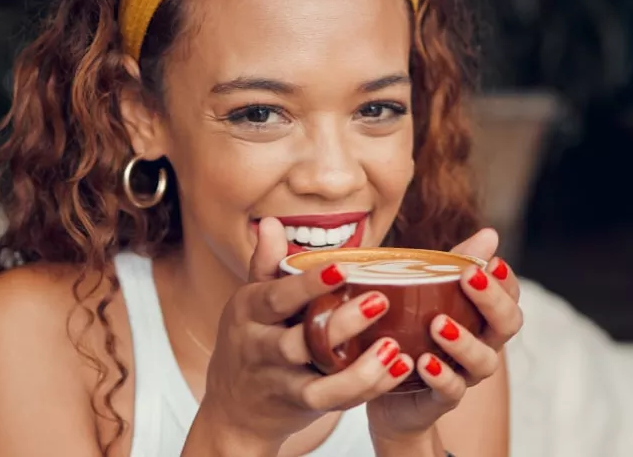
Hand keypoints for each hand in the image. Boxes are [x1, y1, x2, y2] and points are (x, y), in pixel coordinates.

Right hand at [200, 218, 410, 451]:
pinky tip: (397, 368)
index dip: (307, 284)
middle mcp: (261, 349)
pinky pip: (335, 402)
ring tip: (394, 347)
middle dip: (340, 325)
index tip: (342, 268)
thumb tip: (271, 222)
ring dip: (360, 370)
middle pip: (298, 342)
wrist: (234, 409)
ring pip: (318, 384)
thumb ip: (265, 264)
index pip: (276, 297)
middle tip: (381, 301)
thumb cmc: (252, 342)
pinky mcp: (301, 406)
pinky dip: (368, 388)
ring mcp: (281, 382)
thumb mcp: (250, 302)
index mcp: (250, 312)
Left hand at [366, 228, 521, 441]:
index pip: (510, 296)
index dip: (506, 280)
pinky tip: (423, 361)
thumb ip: (455, 264)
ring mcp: (465, 374)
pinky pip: (451, 391)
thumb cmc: (412, 332)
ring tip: (438, 323)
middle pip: (507, 325)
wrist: (388, 392)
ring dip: (464, 341)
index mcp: (482, 317)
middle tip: (470, 278)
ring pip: (484, 362)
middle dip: (492, 301)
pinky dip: (441, 376)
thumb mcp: (427, 292)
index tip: (492, 262)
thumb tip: (490, 234)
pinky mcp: (441, 399)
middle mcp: (483, 345)